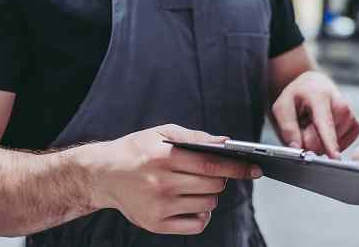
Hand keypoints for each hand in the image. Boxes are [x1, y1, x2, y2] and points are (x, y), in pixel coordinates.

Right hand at [90, 124, 261, 234]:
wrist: (104, 174)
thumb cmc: (137, 150)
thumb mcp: (162, 134)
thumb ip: (195, 138)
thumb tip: (226, 143)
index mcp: (163, 157)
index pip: (210, 164)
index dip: (236, 167)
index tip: (254, 169)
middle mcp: (161, 183)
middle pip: (212, 186)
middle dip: (221, 180)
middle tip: (213, 174)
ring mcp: (159, 206)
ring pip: (207, 205)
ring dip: (210, 196)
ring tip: (196, 186)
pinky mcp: (156, 224)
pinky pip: (196, 225)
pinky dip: (202, 215)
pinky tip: (193, 204)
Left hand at [270, 71, 358, 157]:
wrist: (314, 86)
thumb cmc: (298, 96)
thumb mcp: (282, 107)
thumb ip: (288, 128)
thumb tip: (297, 148)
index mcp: (321, 97)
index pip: (325, 125)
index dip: (329, 143)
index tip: (335, 157)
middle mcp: (341, 106)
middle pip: (324, 142)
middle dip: (309, 141)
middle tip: (304, 125)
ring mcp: (351, 116)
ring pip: (332, 146)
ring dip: (319, 142)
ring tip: (315, 124)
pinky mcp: (356, 126)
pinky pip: (342, 146)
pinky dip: (330, 144)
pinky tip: (325, 131)